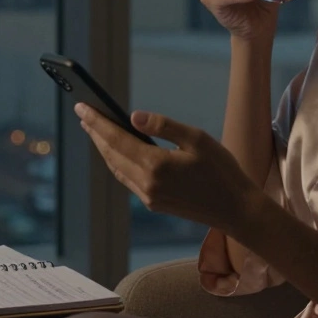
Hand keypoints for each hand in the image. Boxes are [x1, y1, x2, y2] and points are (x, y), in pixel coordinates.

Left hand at [75, 103, 262, 233]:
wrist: (236, 209)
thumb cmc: (222, 170)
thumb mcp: (196, 139)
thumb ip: (163, 126)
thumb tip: (132, 117)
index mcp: (156, 165)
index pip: (117, 139)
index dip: (97, 122)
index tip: (82, 107)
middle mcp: (147, 183)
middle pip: (112, 154)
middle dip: (96, 133)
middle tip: (84, 114)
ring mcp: (149, 196)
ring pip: (117, 168)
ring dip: (104, 148)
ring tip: (95, 130)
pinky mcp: (154, 203)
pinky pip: (127, 179)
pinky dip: (117, 162)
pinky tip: (116, 152)